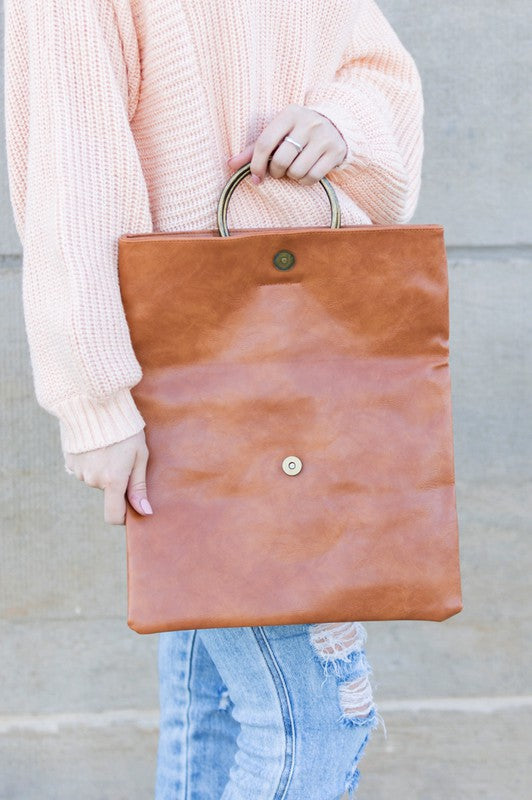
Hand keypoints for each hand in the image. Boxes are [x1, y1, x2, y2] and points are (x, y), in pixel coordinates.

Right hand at [64, 430, 152, 525]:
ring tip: (108, 447)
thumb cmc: (125, 429)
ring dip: (102, 470)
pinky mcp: (69, 461)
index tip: (130, 508)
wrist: (96, 404)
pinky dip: (90, 462)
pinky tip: (95, 445)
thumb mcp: (140, 455)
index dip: (123, 517)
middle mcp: (93, 479)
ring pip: (94, 479)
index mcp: (113, 480)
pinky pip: (83, 469)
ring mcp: (79, 471)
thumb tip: (144, 512)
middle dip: (115, 481)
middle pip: (106, 491)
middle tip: (122, 456)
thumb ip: (139, 486)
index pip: (113, 515)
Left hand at [227, 103, 347, 185]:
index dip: (256, 164)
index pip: (265, 143)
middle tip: (279, 171)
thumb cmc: (297, 132)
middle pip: (281, 160)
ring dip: (291, 176)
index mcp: (289, 114)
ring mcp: (323, 137)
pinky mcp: (335, 151)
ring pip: (297, 171)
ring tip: (294, 168)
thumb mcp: (278, 133)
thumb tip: (230, 165)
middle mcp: (307, 123)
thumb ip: (254, 149)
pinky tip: (305, 173)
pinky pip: (313, 177)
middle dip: (276, 172)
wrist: (335, 125)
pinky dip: (305, 181)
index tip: (256, 176)